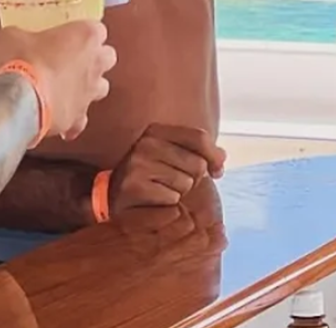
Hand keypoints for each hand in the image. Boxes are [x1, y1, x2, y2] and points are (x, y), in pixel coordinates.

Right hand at [18, 20, 115, 140]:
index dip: (84, 30)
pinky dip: (73, 119)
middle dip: (95, 56)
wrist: (19, 100)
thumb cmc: (22, 61)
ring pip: (102, 87)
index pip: (98, 28)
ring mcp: (89, 92)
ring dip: (89, 85)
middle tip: (74, 56)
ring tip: (69, 85)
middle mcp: (95, 64)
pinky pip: (81, 119)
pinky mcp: (78, 116)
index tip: (71, 32)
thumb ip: (13, 36)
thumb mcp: (10, 36)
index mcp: (85, 36)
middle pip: (108, 56)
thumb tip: (1, 43)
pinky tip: (60, 115)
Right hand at [108, 123, 226, 213]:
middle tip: (175, 183)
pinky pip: (173, 198)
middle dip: (193, 179)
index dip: (214, 156)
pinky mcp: (135, 187)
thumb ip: (198, 152)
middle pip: (198, 163)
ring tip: (162, 190)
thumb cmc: (149, 177)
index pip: (199, 137)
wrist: (114, 198)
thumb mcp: (171, 156)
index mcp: (155, 131)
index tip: (216, 171)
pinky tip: (155, 200)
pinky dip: (169, 204)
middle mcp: (145, 143)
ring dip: (180, 192)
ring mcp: (138, 164)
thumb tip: (222, 157)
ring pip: (187, 183)